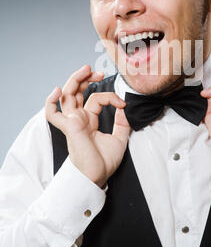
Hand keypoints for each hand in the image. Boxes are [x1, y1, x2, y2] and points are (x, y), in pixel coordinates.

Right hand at [45, 65, 130, 186]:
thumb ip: (122, 123)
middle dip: (85, 78)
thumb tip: (124, 108)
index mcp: (88, 120)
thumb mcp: (120, 138)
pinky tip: (58, 91)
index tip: (122, 104)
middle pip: (76, 92)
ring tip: (86, 69)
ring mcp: (72, 122)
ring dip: (75, 80)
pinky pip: (52, 114)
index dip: (110, 97)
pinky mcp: (69, 127)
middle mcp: (78, 118)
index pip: (96, 99)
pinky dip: (50, 102)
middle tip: (97, 71)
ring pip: (67, 96)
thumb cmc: (104, 161)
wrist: (97, 176)